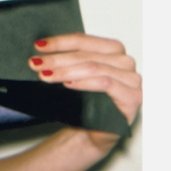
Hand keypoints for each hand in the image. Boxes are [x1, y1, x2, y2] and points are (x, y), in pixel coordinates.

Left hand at [28, 32, 141, 152]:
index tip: (39, 45)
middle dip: (57, 59)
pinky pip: (106, 83)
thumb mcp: (75, 74)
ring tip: (46, 75)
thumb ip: (67, 58)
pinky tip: (68, 84)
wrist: (93, 130)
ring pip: (94, 67)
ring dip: (66, 71)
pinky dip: (84, 82)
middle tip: (37, 63)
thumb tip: (42, 47)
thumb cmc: (86, 101)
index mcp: (112, 49)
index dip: (59, 42)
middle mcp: (124, 61)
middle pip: (86, 54)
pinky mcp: (133, 96)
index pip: (83, 40)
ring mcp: (132, 78)